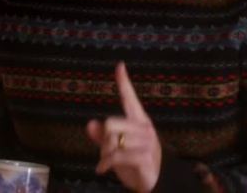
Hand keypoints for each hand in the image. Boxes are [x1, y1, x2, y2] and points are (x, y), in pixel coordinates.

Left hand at [86, 62, 160, 191]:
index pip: (130, 98)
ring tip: (109, 163)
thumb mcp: (117, 148)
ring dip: (104, 155)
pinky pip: (115, 155)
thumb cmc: (135, 163)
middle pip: (110, 123)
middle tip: (106, 152)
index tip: (120, 66)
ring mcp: (146, 143)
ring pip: (110, 140)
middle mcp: (144, 129)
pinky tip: (102, 170)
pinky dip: (105, 164)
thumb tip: (90, 124)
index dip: (124, 82)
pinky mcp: (144, 158)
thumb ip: (103, 136)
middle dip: (103, 140)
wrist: (156, 183)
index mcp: (139, 121)